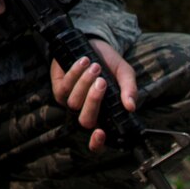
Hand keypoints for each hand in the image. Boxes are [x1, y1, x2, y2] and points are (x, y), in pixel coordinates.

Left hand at [50, 37, 137, 152]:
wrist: (92, 44)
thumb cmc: (110, 64)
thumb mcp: (125, 74)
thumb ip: (129, 90)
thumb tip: (131, 106)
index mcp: (104, 115)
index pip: (97, 142)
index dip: (96, 144)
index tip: (101, 133)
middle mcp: (86, 112)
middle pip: (85, 120)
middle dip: (93, 101)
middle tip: (102, 82)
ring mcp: (71, 102)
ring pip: (74, 103)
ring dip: (84, 83)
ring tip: (95, 66)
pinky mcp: (58, 90)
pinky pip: (64, 88)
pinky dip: (74, 74)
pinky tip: (83, 61)